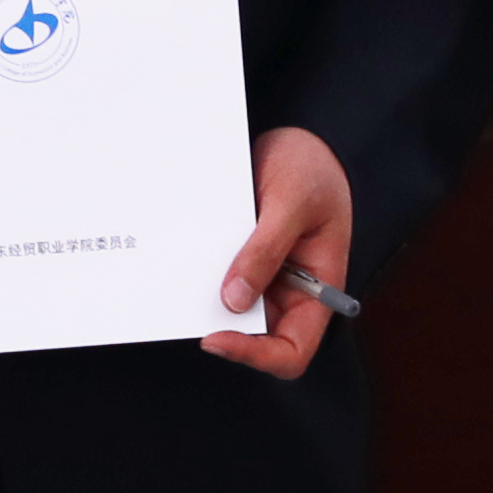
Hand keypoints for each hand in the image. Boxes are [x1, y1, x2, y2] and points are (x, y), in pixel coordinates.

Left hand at [202, 124, 355, 378]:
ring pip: (230, 306)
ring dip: (203, 300)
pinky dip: (198, 271)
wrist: (302, 137)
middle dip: (220, 327)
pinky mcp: (241, 255)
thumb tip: (233, 301)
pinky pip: (216, 274)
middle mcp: (290, 291)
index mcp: (318, 292)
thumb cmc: (312, 168)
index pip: (292, 351)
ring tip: (175, 279)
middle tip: (182, 306)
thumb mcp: (291, 203)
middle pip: (254, 336)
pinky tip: (178, 256)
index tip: (216, 337)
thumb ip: (266, 251)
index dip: (257, 356)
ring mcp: (265, 275)